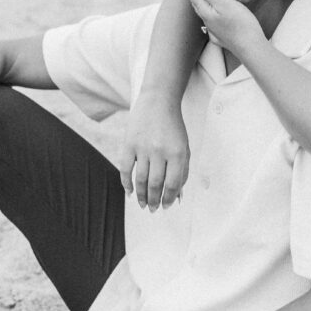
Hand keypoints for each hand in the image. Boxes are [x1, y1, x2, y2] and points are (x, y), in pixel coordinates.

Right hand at [120, 91, 189, 210]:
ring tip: (143, 205)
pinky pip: (125, 169)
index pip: (172, 184)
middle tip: (153, 209)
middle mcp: (160, 151)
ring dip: (141, 196)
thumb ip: (182, 171)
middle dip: (154, 201)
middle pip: (155, 184)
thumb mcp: (184, 147)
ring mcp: (143, 147)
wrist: (158, 101)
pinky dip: (126, 183)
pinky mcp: (129, 143)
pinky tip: (129, 193)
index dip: (169, 199)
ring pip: (140, 180)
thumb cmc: (174, 127)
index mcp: (177, 152)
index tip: (167, 206)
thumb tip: (177, 196)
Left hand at [185, 0, 264, 60]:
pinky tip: (211, 16)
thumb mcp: (224, 3)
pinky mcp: (222, 37)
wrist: (251, 48)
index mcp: (206, 11)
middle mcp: (207, 21)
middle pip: (196, 2)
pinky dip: (208, 15)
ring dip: (199, 1)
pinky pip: (210, 23)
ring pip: (203, 13)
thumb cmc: (240, 23)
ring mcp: (214, 31)